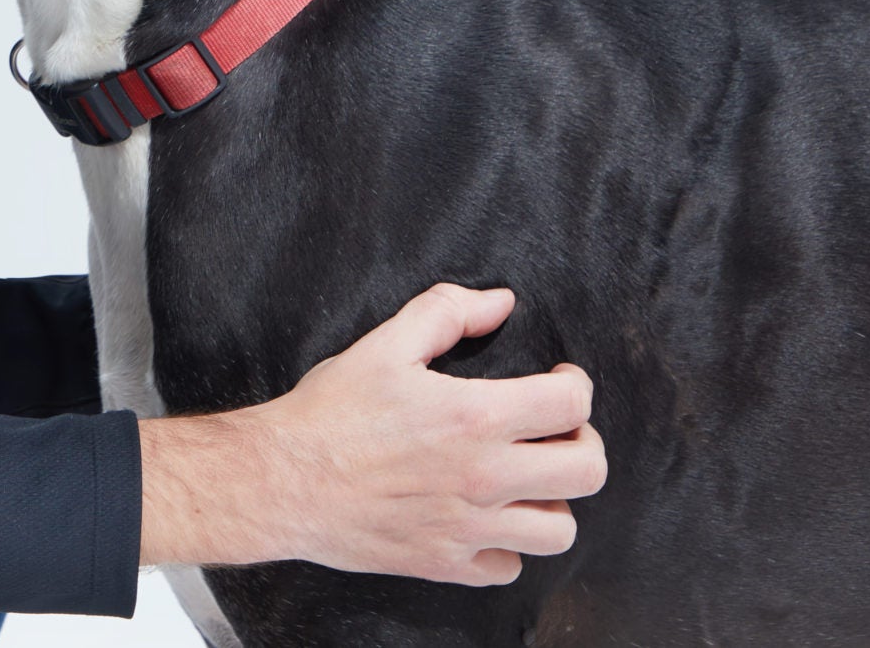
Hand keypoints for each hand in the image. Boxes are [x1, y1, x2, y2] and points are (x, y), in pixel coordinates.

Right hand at [136, 283, 606, 584]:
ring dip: (551, 501)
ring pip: (560, 529)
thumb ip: (446, 312)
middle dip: (581, 442)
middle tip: (555, 431)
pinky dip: (506, 546)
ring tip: (527, 481)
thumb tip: (498, 302)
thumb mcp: (384, 344)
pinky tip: (484, 520)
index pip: (572, 404)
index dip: (574, 385)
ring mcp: (469, 528)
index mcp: (475, 417)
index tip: (559, 381)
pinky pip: (509, 567)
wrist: (282, 480)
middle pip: (587, 471)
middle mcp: (484, 477)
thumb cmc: (329, 414)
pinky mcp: (446, 563)